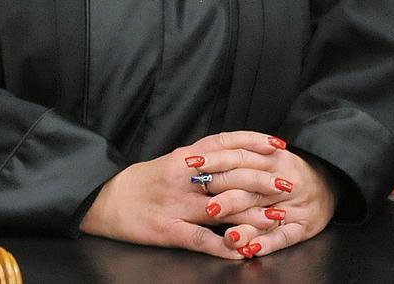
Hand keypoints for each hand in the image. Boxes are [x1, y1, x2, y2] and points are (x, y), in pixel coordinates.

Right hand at [79, 131, 287, 258]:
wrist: (104, 200)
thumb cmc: (142, 183)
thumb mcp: (171, 163)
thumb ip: (200, 160)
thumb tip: (234, 156)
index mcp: (184, 157)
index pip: (224, 144)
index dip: (253, 143)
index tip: (279, 145)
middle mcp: (182, 177)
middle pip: (229, 174)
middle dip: (262, 179)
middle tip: (289, 183)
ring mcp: (176, 205)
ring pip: (222, 207)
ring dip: (253, 214)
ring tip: (279, 217)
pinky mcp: (167, 230)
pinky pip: (200, 239)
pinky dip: (223, 246)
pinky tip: (243, 251)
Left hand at [191, 133, 336, 257]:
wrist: (329, 182)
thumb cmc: (288, 171)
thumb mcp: (268, 156)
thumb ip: (240, 158)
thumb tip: (202, 159)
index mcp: (271, 159)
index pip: (239, 157)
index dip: (215, 161)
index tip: (192, 164)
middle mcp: (282, 180)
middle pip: (249, 186)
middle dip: (226, 196)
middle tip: (207, 206)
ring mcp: (294, 205)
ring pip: (265, 215)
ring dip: (245, 226)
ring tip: (229, 236)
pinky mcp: (303, 226)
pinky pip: (284, 237)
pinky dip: (267, 244)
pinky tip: (252, 250)